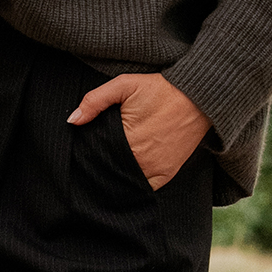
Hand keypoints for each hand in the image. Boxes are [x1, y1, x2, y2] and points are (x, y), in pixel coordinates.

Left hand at [68, 71, 209, 191]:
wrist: (199, 98)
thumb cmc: (161, 89)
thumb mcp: (125, 84)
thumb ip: (95, 101)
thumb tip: (73, 120)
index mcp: (126, 139)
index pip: (96, 155)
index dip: (88, 153)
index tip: (85, 147)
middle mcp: (140, 160)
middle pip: (109, 170)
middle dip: (100, 164)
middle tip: (96, 154)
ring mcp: (154, 170)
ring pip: (124, 180)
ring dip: (116, 173)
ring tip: (110, 161)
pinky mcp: (166, 174)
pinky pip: (143, 186)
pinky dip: (134, 181)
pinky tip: (127, 170)